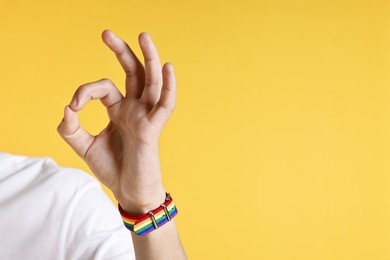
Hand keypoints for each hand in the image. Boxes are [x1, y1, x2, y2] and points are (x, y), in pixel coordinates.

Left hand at [57, 30, 175, 213]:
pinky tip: (168, 67)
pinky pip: (165, 105)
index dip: (85, 90)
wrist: (128, 192)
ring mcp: (145, 117)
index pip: (104, 87)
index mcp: (119, 110)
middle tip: (106, 33)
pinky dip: (169, 87)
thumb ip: (70, 128)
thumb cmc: (112, 169)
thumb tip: (67, 108)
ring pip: (152, 82)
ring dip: (149, 59)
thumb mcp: (84, 146)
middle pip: (133, 73)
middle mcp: (134, 109)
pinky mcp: (153, 129)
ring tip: (143, 35)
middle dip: (122, 51)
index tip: (73, 107)